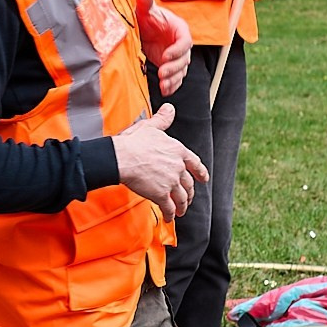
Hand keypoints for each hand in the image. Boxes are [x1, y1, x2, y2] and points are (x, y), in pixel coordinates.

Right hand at [111, 102, 207, 219]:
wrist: (122, 158)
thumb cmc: (133, 142)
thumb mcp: (150, 127)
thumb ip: (163, 119)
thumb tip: (169, 108)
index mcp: (178, 151)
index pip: (195, 163)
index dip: (200, 172)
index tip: (204, 178)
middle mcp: (178, 167)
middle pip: (188, 184)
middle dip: (189, 193)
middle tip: (187, 199)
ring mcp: (171, 182)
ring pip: (181, 197)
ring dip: (181, 206)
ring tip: (179, 211)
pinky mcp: (161, 195)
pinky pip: (169, 207)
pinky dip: (170, 214)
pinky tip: (168, 218)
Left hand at [136, 0, 192, 96]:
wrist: (143, 28)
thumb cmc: (146, 18)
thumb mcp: (144, 10)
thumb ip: (145, 1)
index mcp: (180, 30)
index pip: (184, 42)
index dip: (177, 50)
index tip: (165, 56)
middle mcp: (181, 44)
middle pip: (184, 59)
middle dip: (174, 67)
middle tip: (162, 73)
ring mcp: (176, 56)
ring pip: (181, 70)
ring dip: (173, 79)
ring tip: (163, 85)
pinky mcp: (170, 66)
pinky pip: (176, 77)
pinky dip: (172, 85)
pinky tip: (164, 90)